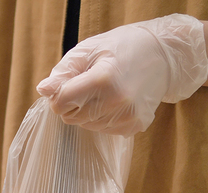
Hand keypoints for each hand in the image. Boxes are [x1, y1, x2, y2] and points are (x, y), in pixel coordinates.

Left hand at [37, 14, 207, 135]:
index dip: (59, 95)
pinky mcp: (135, 126)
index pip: (61, 103)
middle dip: (73, 104)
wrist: (163, 55)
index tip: (68, 84)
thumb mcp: (89, 50)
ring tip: (106, 91)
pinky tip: (116, 101)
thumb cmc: (122, 48)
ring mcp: (127, 117)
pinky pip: (104, 131)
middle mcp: (117, 102)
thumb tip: (44, 90)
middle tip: (90, 85)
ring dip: (88, 112)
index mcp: (103, 79)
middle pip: (72, 118)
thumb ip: (64, 72)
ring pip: (86, 126)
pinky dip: (103, 118)